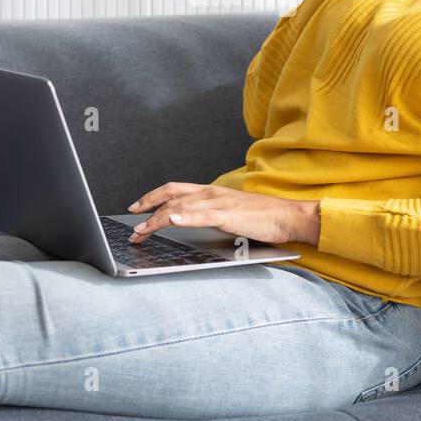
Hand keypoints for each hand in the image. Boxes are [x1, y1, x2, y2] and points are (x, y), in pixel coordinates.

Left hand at [125, 183, 320, 247]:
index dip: (152, 196)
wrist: (288, 216)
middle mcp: (211, 193)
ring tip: (142, 230)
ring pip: (180, 207)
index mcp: (211, 192)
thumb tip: (191, 224)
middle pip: (170, 196)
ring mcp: (219, 203)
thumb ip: (210, 215)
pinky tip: (171, 221)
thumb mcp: (230, 214)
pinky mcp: (228, 215)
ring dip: (157, 219)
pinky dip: (184, 217)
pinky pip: (202, 215)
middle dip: (147, 208)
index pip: (174, 190)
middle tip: (132, 225)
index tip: (136, 207)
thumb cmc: (263, 218)